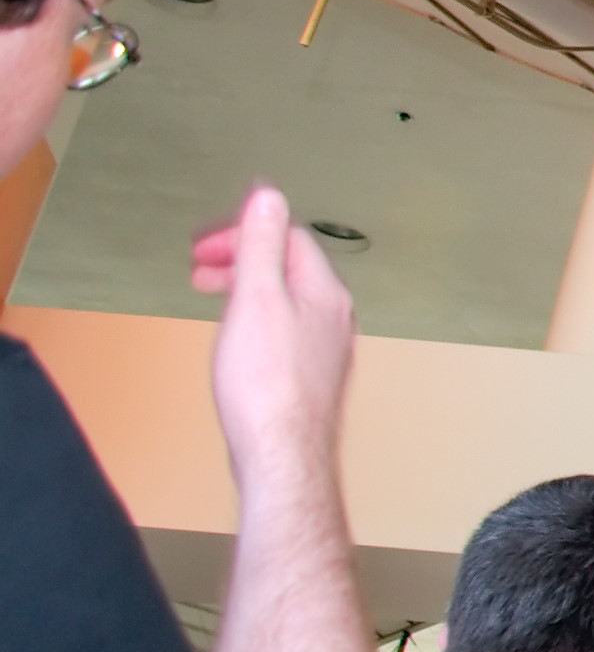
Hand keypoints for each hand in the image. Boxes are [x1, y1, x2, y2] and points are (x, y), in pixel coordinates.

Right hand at [191, 184, 353, 490]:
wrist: (282, 455)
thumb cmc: (265, 382)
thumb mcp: (255, 300)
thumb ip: (261, 247)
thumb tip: (269, 196)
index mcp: (325, 293)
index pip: (290, 239)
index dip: (245, 233)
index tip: (203, 248)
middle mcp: (336, 318)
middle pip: (291, 269)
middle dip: (243, 260)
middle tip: (199, 269)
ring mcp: (327, 351)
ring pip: (288, 302)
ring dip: (247, 290)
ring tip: (211, 298)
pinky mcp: (311, 380)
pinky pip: (285, 334)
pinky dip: (257, 322)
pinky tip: (236, 342)